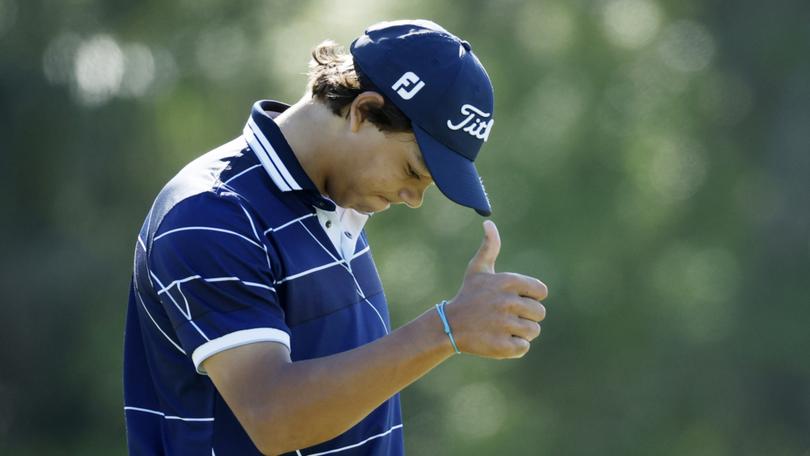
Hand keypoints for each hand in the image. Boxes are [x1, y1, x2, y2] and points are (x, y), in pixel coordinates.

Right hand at [444, 220, 547, 358]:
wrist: (448, 325)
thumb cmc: (468, 296)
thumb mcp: (477, 270)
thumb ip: (489, 247)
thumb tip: (489, 222)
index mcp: (508, 282)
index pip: (541, 292)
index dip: (530, 297)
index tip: (514, 299)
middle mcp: (508, 302)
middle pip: (539, 313)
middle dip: (526, 316)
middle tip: (506, 316)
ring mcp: (505, 325)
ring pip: (533, 331)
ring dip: (520, 332)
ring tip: (502, 328)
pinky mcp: (503, 346)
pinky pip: (524, 347)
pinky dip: (514, 347)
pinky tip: (498, 339)